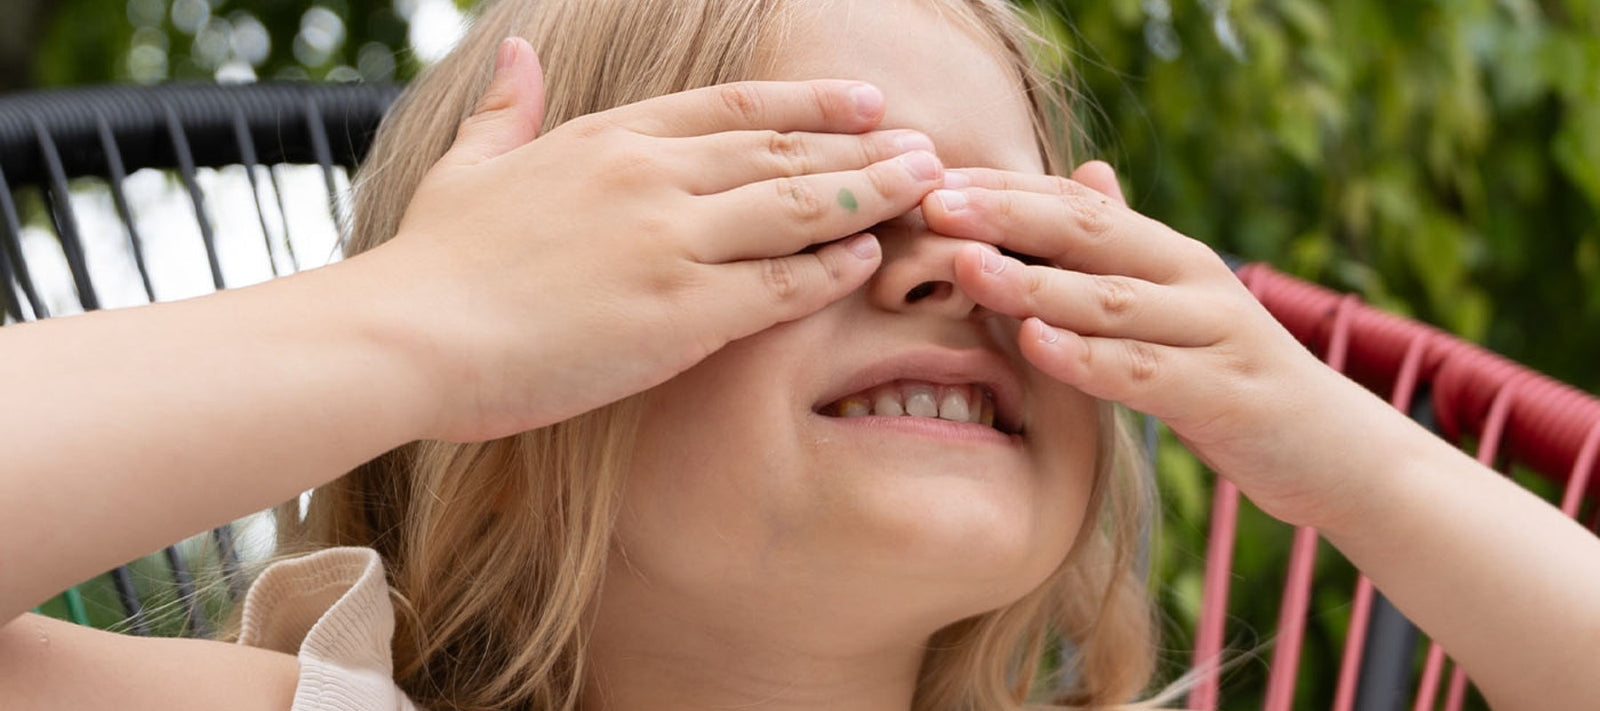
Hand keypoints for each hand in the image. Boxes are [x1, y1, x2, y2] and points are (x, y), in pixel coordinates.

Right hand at [374, 38, 945, 441]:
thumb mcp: (469, 165)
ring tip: (927, 192)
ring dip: (870, 196)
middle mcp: (652, 177)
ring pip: (798, 208)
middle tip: (927, 149)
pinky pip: (778, 286)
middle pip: (784, 152)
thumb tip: (519, 49)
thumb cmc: (431, 263)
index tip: (865, 100)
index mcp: (608, 139)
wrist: (407, 335)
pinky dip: (831, 271)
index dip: (809, 103)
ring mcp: (669, 241)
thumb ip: (508, 108)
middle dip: (864, 148)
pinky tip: (872, 262)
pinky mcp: (678, 314)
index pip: (735, 108)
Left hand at [921, 161, 1391, 528]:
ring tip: (965, 267)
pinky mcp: (1224, 395)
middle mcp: (1193, 279)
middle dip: (1006, 216)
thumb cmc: (1234, 378)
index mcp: (1170, 255)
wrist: (1339, 451)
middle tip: (933, 206)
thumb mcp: (1179, 305)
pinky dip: (1087, 358)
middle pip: (1089, 235)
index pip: (1078, 206)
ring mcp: (1214, 334)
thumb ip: (1126, 250)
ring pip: (1110, 300)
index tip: (932, 183)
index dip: (1006, 191)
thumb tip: (1085, 174)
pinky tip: (1035, 344)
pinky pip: (1144, 373)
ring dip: (1033, 281)